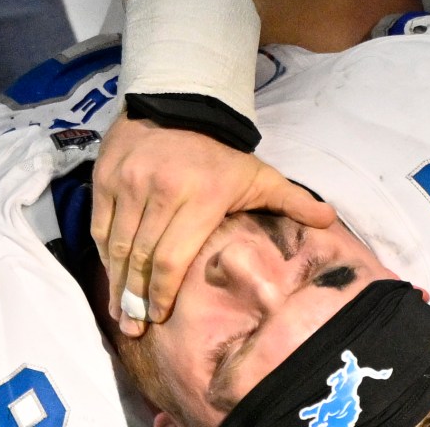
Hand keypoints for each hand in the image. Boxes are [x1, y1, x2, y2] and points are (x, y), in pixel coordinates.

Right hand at [90, 110, 336, 336]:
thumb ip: (292, 199)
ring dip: (116, 283)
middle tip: (134, 329)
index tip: (159, 319)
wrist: (179, 101)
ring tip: (120, 312)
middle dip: (136, 299)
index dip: (161, 294)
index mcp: (200, 197)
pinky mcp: (106, 175)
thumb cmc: (221, 151)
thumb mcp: (258, 173)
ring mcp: (129, 182)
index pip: (172, 258)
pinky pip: (99, 224)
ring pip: (116, 244)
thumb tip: (330, 220)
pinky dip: (103, 252)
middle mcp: (160, 191)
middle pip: (141, 258)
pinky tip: (110, 274)